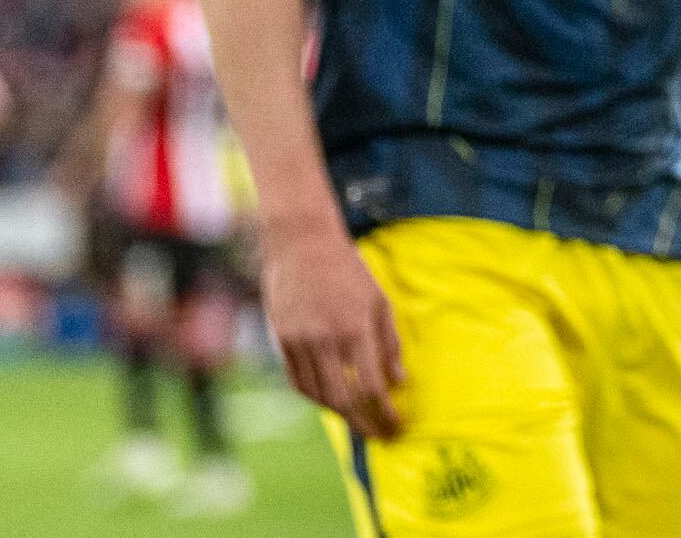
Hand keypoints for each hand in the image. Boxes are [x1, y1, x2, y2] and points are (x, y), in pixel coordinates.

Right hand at [260, 214, 405, 439]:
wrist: (301, 244)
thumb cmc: (347, 270)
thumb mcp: (378, 300)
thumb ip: (389, 343)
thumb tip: (398, 381)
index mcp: (354, 328)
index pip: (371, 386)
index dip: (386, 413)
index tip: (397, 426)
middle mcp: (325, 339)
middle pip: (344, 400)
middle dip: (364, 424)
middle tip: (378, 437)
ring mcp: (299, 342)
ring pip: (318, 395)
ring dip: (340, 414)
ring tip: (358, 422)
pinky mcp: (282, 341)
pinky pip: (299, 382)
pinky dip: (316, 398)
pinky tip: (331, 402)